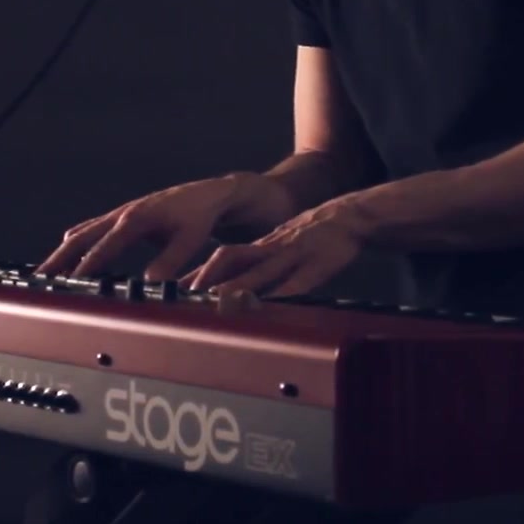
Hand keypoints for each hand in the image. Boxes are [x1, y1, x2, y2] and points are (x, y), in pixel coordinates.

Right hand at [34, 173, 296, 280]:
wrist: (214, 194)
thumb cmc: (202, 215)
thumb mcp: (191, 239)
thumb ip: (170, 261)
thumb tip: (150, 284)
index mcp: (137, 217)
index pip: (105, 244)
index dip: (87, 264)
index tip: (69, 280)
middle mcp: (124, 214)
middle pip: (82, 236)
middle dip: (60, 258)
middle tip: (40, 277)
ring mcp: (121, 215)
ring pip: (83, 234)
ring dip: (63, 253)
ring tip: (45, 274)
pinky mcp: (124, 220)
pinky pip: (91, 233)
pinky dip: (76, 246)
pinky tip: (67, 260)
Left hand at [182, 202, 366, 297]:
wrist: (347, 216)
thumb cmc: (309, 237)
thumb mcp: (278, 245)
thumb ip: (256, 264)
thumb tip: (228, 286)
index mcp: (260, 246)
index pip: (223, 257)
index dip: (200, 271)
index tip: (177, 287)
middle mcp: (270, 248)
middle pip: (233, 259)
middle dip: (210, 276)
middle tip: (188, 294)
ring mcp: (292, 254)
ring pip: (261, 270)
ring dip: (240, 287)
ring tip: (220, 302)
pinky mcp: (316, 264)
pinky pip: (297, 282)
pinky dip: (282, 294)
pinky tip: (270, 306)